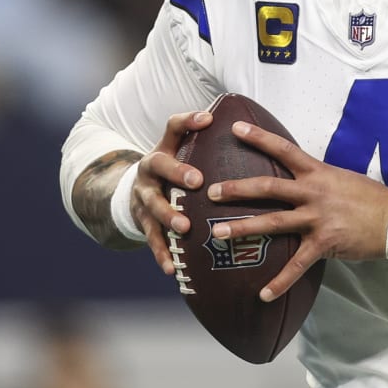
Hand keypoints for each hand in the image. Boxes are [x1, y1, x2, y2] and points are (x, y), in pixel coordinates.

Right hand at [134, 109, 210, 276]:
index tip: (208, 118)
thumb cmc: (175, 173)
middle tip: (197, 181)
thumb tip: (255, 134)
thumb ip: (210, 148)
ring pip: (152, 205)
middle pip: (159, 165)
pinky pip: (151, 239)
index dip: (189, 121)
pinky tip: (172, 268)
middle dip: (177, 172)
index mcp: (165, 149)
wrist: (132, 194)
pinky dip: (162, 253)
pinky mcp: (141, 222)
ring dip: (168, 217)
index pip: (174, 127)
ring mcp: (143, 196)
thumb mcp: (183, 154)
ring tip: (184, 228)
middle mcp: (150, 169)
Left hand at [206, 120, 387, 301]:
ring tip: (218, 234)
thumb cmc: (371, 198)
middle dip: (237, 189)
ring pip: (273, 223)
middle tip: (212, 191)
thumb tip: (298, 177)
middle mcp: (313, 193)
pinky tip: (263, 294)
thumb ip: (317, 179)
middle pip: (268, 187)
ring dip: (243, 228)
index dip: (258, 137)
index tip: (235, 129)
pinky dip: (280, 282)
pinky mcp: (324, 244)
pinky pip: (297, 265)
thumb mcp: (342, 178)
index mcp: (318, 173)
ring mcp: (317, 218)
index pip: (283, 149)